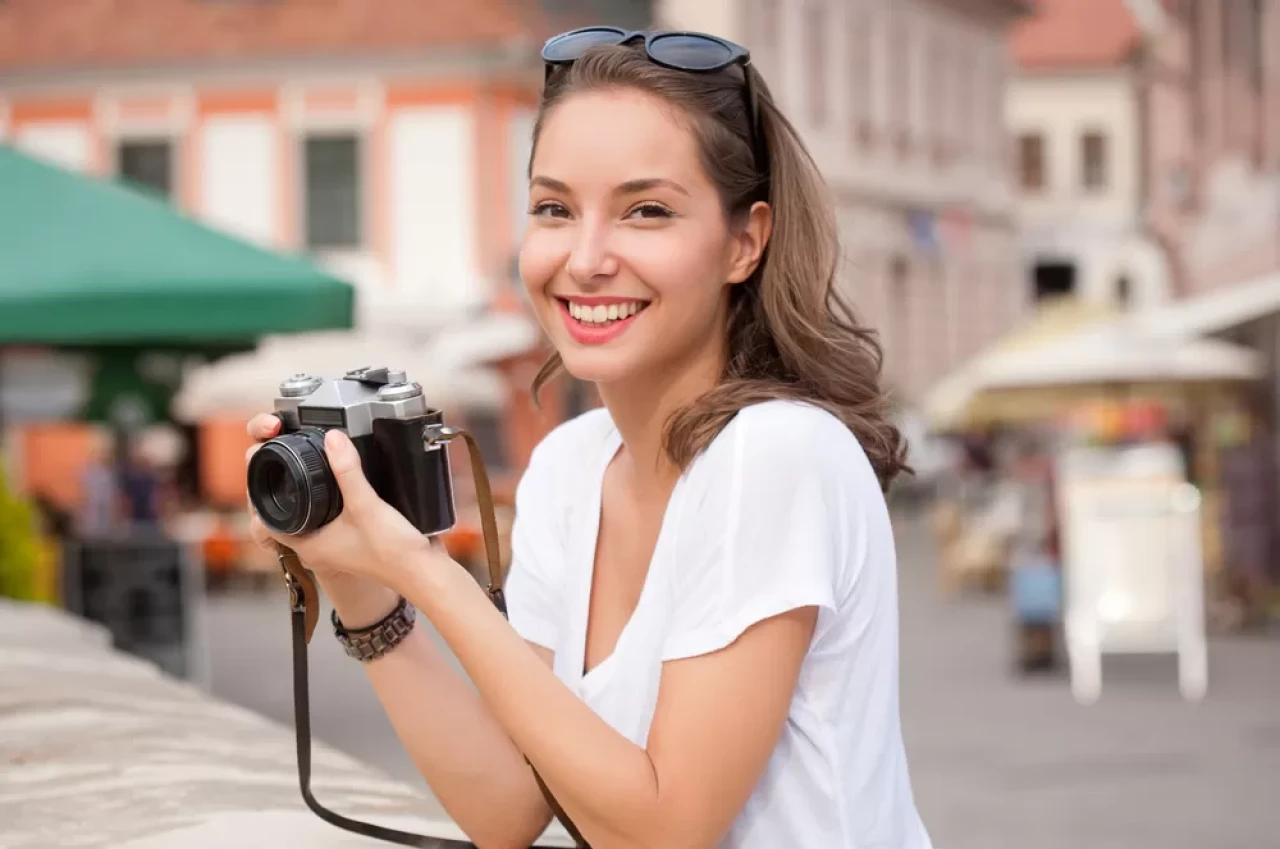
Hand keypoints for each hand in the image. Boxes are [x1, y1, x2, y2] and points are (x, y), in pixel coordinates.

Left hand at [244, 414, 439, 598]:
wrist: (424, 570)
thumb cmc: (392, 552)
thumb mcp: (365, 505)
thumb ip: (348, 471)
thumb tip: (332, 439)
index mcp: (309, 546)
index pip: (270, 519)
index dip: (265, 493)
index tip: (270, 467)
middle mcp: (318, 548)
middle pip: (291, 513)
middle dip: (290, 488)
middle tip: (290, 461)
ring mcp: (337, 546)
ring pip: (313, 515)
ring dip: (313, 495)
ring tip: (314, 468)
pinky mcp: (355, 540)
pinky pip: (334, 518)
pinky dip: (334, 501)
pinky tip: (343, 485)